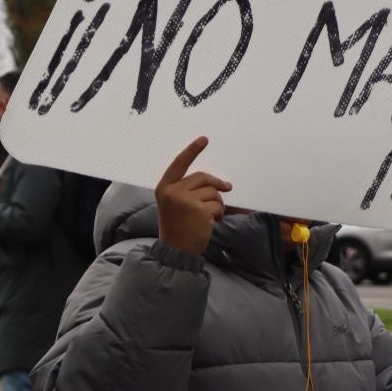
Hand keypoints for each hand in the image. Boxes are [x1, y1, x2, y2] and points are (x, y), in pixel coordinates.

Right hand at [155, 136, 231, 255]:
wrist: (176, 251)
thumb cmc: (177, 226)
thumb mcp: (174, 204)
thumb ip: (187, 189)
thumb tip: (216, 181)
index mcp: (164, 187)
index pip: (180, 163)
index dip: (192, 150)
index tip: (204, 139)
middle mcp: (173, 191)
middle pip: (203, 177)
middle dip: (216, 184)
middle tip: (227, 188)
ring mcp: (185, 200)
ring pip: (213, 191)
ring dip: (217, 203)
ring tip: (211, 215)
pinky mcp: (199, 210)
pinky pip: (217, 205)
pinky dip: (219, 213)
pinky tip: (213, 222)